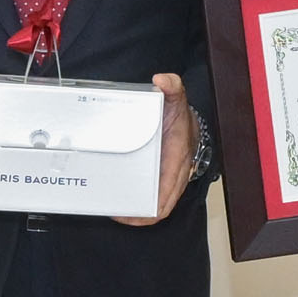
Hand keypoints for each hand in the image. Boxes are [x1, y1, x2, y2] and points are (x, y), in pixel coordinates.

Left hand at [119, 73, 196, 225]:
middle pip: (157, 207)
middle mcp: (173, 175)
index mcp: (176, 160)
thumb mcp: (176, 99)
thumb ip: (172, 87)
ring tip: (110, 208)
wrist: (188, 121)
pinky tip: (118, 195)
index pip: (166, 195)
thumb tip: (162, 81)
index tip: (126, 214)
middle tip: (111, 212)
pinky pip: (149, 195)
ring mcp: (165, 178)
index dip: (148, 211)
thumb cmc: (179, 115)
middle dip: (135, 215)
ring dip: (134, 211)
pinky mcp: (158, 177)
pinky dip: (135, 200)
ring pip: (152, 204)